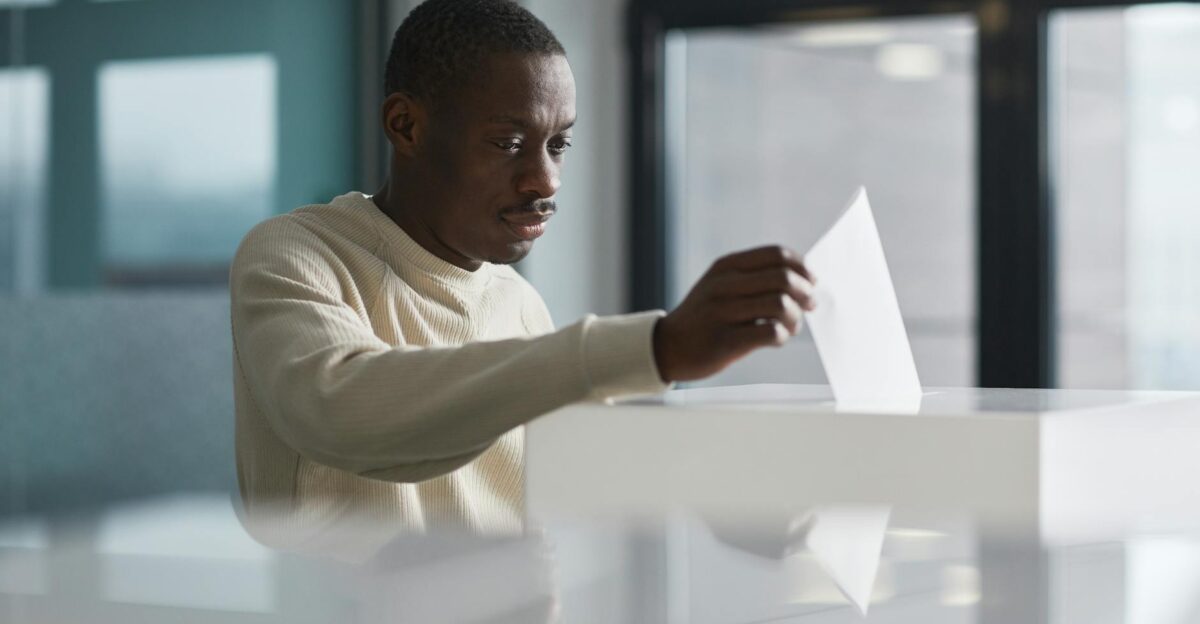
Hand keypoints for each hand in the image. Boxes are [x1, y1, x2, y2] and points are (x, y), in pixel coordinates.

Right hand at [653, 245, 815, 382]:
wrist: (667, 346)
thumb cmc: (704, 318)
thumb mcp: (720, 285)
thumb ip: (754, 279)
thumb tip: (804, 281)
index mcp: (725, 266)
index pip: (776, 254)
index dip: (802, 267)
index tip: (810, 282)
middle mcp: (723, 285)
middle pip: (783, 279)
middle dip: (805, 293)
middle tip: (809, 306)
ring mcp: (722, 313)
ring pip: (780, 305)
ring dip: (794, 317)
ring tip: (789, 326)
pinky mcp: (724, 341)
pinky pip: (770, 332)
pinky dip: (781, 336)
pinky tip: (775, 339)